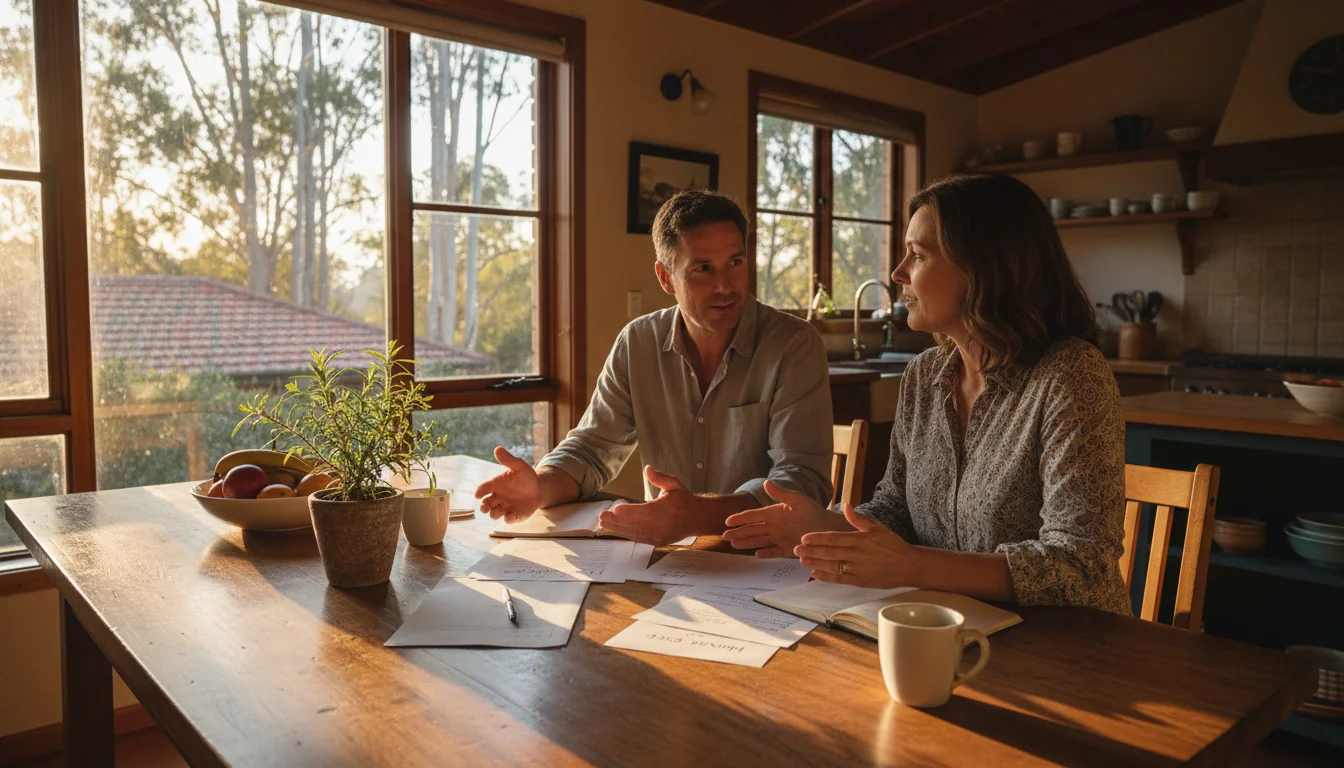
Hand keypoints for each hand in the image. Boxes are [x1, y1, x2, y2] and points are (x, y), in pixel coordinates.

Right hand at [473, 447, 540, 523]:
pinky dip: (508, 519)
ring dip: (494, 513)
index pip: (483, 488)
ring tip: (499, 511)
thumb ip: (509, 460)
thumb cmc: (525, 476)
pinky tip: (510, 516)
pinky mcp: (514, 515)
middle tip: (484, 507)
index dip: (479, 491)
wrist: (538, 488)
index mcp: (495, 485)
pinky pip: (508, 519)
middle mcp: (497, 497)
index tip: (477, 494)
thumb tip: (498, 449)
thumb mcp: (519, 466)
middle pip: (486, 504)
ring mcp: (505, 507)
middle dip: (483, 507)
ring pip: (494, 513)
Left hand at [596, 466, 699, 544]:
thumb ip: (660, 478)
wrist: (697, 519)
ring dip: (617, 529)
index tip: (615, 508)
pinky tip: (615, 530)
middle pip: (635, 524)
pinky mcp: (656, 541)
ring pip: (634, 533)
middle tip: (601, 516)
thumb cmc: (684, 500)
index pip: (644, 511)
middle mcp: (660, 525)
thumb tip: (647, 469)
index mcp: (664, 510)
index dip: (629, 511)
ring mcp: (657, 535)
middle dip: (616, 521)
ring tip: (603, 524)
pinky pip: (638, 539)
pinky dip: (626, 535)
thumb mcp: (674, 485)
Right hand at [722, 480, 848, 557]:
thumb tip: (765, 482)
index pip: (753, 516)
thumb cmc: (813, 511)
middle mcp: (774, 525)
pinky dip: (765, 553)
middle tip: (725, 536)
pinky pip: (773, 551)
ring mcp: (779, 537)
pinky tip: (756, 554)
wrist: (829, 527)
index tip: (727, 521)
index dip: (740, 518)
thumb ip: (780, 494)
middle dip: (738, 532)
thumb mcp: (797, 500)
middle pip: (752, 529)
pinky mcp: (787, 548)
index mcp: (774, 513)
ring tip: (734, 545)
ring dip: (747, 542)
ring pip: (759, 540)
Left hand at [793, 505, 918, 586]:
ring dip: (815, 563)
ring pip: (833, 566)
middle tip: (795, 549)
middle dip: (811, 550)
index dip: (817, 538)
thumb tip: (845, 506)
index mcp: (860, 539)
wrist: (909, 565)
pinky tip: (815, 573)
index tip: (804, 538)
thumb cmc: (893, 544)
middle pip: (830, 552)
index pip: (834, 538)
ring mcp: (859, 569)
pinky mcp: (861, 581)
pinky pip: (841, 579)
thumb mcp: (877, 527)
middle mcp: (858, 554)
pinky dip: (827, 576)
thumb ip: (859, 519)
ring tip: (801, 560)